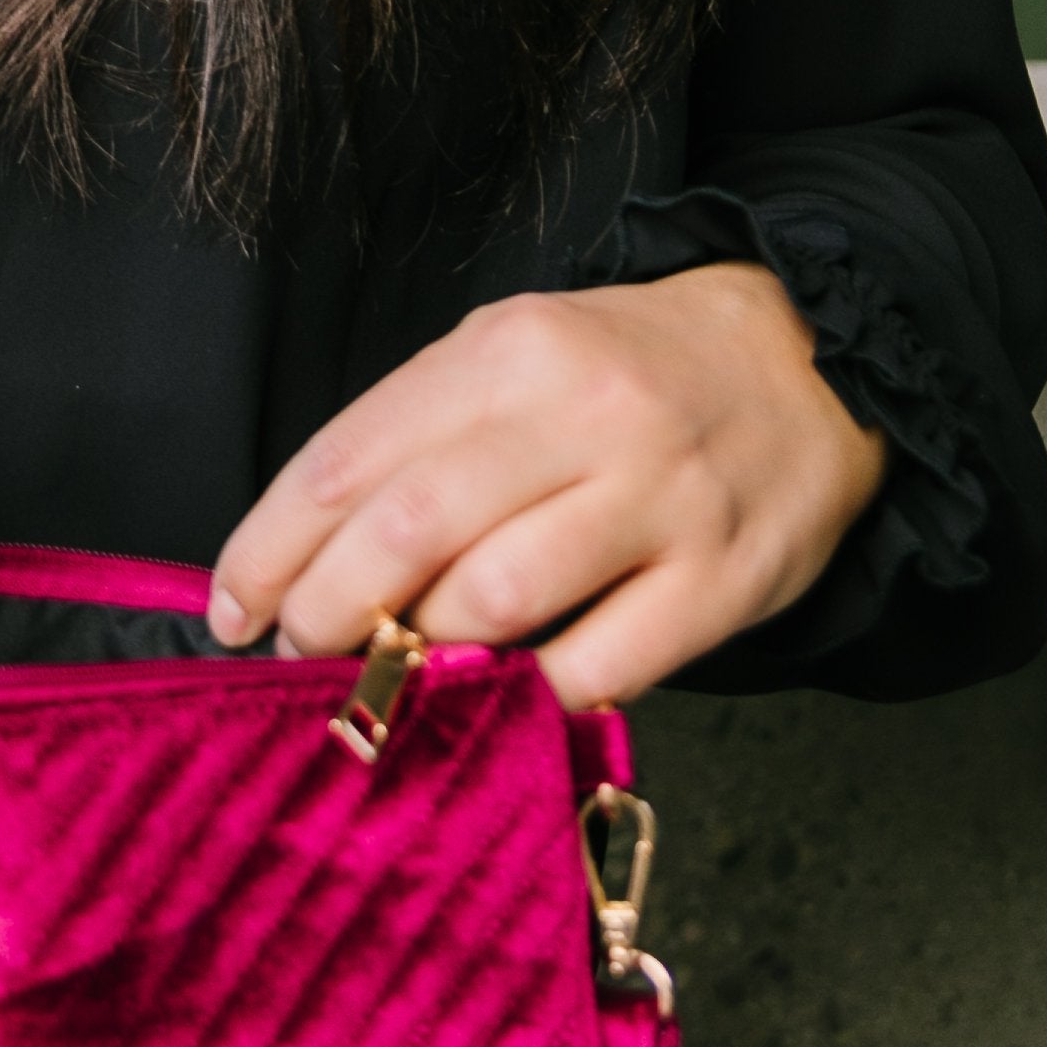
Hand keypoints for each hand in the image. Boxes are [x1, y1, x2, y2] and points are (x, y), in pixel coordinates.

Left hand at [208, 265, 882, 709]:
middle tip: (301, 653)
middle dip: (327, 612)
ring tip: (392, 674)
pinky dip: (530, 696)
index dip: (270, 547)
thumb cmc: (630, 370)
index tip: (232, 608)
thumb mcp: (518, 355)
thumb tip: (306, 558)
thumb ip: (423, 437)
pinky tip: (499, 698)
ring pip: (496, 600)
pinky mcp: (723, 578)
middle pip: (408, 530)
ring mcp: (661, 497)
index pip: (349, 458)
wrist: (813, 358)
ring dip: (418, 656)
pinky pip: (599, 665)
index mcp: (509, 348)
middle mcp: (583, 413)